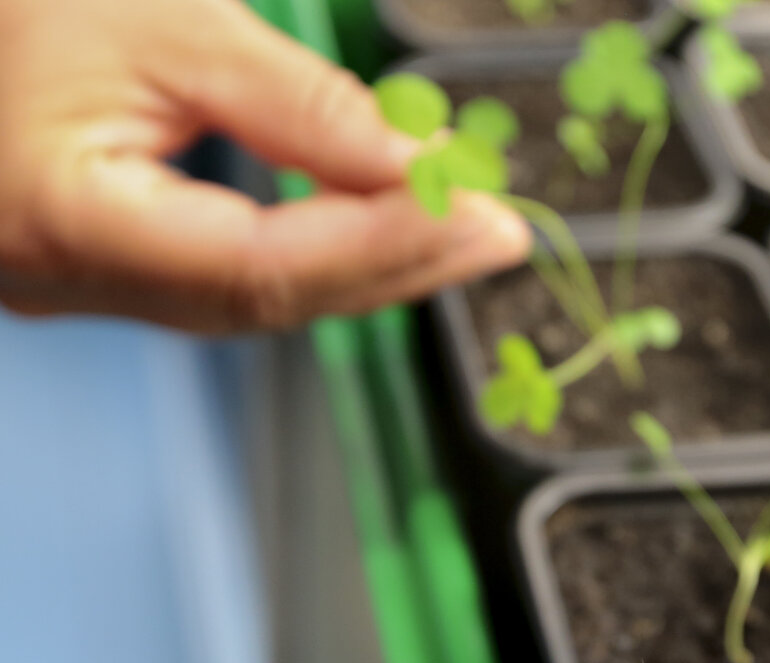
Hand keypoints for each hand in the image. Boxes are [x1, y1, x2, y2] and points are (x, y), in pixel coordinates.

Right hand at [0, 0, 530, 331]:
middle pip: (269, 297)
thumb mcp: (170, 26)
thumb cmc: (27, 7)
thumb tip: (418, 166)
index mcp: (67, 220)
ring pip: (256, 301)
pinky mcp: (100, 270)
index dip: (380, 243)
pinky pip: (229, 282)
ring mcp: (78, 285)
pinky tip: (381, 229)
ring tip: (462, 227)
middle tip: (498, 230)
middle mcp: (64, 279)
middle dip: (395, 263)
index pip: (259, 264)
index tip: (476, 213)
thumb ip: (300, 106)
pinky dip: (315, 255)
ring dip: (368, 265)